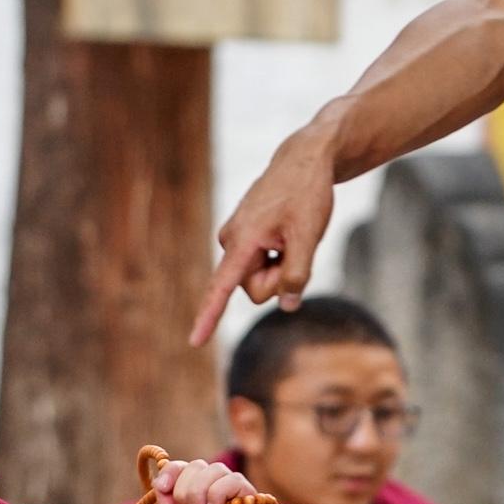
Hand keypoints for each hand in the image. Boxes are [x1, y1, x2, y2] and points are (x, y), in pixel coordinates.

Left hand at [147, 458, 274, 503]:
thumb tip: (164, 477)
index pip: (183, 471)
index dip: (172, 472)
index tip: (161, 486)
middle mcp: (212, 502)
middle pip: (198, 466)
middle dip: (185, 486)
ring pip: (216, 469)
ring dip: (200, 489)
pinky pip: (237, 481)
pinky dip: (220, 492)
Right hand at [194, 133, 338, 346]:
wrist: (303, 161)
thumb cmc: (307, 195)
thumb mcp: (308, 235)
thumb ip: (297, 274)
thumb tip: (287, 305)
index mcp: (241, 241)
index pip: (222, 287)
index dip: (209, 316)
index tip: (194, 342)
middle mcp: (230, 241)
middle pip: (256, 290)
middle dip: (280, 279)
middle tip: (297, 244)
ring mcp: (235, 240)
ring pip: (260, 279)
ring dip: (280, 266)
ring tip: (292, 232)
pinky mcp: (243, 239)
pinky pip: (261, 265)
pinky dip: (278, 257)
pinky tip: (286, 232)